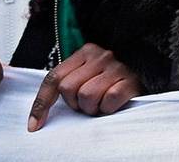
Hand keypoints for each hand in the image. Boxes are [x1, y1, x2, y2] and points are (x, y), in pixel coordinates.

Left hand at [27, 43, 141, 130]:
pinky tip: (114, 104)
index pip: (54, 78)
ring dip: (92, 107)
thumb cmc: (109, 85)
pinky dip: (108, 108)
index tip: (35, 125)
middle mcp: (102, 55)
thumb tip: (34, 118)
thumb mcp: (84, 79)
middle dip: (75, 103)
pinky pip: (108, 101)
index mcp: (86, 52)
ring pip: (87, 95)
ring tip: (101, 103)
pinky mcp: (131, 81)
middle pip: (68, 88)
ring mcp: (118, 66)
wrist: (144, 83)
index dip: (42, 104)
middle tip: (87, 104)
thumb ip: (63, 84)